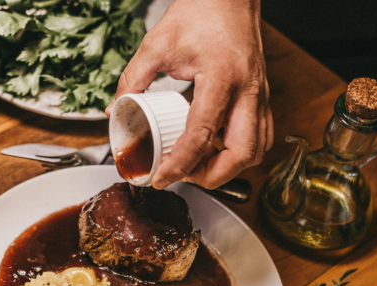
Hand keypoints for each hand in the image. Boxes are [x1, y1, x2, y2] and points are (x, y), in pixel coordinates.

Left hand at [108, 0, 271, 189]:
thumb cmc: (201, 11)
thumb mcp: (157, 43)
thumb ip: (133, 78)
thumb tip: (115, 109)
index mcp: (220, 78)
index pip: (201, 135)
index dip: (180, 164)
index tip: (162, 178)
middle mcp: (247, 90)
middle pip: (242, 154)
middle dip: (213, 176)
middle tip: (186, 176)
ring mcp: (259, 94)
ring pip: (257, 149)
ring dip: (230, 167)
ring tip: (200, 164)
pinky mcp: (261, 95)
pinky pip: (261, 135)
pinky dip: (240, 151)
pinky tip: (216, 147)